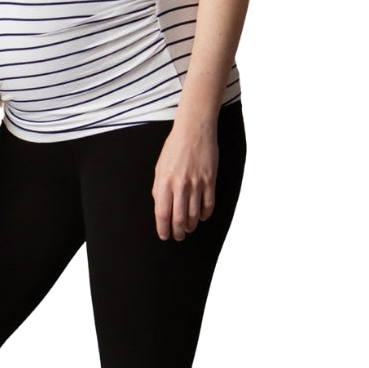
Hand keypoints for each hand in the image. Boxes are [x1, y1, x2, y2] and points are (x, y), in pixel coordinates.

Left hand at [152, 121, 218, 240]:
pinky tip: (201, 217)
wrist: (194, 130)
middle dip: (177, 232)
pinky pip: (208, 205)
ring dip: (190, 226)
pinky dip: (204, 215)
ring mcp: (196, 183)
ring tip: (188, 229)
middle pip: (178, 218)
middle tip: (177, 237)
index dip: (163, 228)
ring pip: (194, 215)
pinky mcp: (210, 181)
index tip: (164, 235)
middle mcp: (180, 184)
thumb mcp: (159, 166)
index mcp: (164, 181)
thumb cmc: (175, 147)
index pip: (162, 213)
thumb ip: (158, 187)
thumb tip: (159, 205)